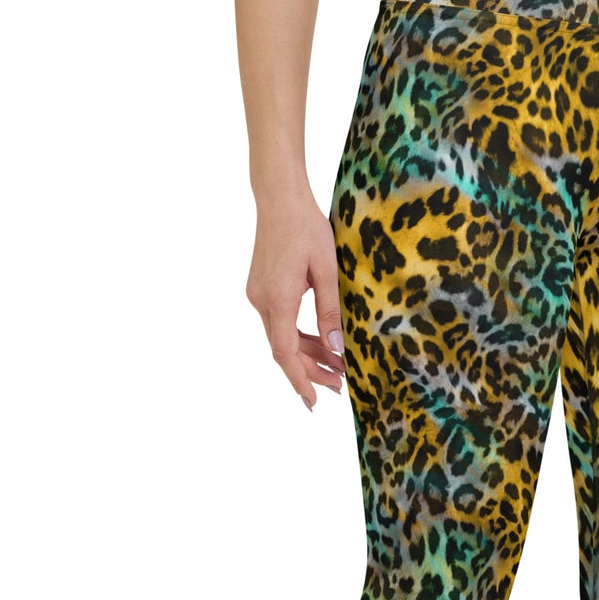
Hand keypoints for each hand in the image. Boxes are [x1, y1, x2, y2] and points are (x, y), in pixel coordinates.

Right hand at [245, 186, 346, 409]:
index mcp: (278, 298)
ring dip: (308, 355)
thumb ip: (331, 310)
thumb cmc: (307, 227)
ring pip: (282, 337)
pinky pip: (280, 323)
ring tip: (337, 370)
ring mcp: (258, 295)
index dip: (300, 379)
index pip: (285, 352)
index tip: (312, 401)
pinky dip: (300, 337)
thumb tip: (337, 347)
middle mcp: (262, 301)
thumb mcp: (328, 269)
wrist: (279, 198)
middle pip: (284, 349)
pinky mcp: (262, 289)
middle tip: (340, 386)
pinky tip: (321, 344)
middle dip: (311, 371)